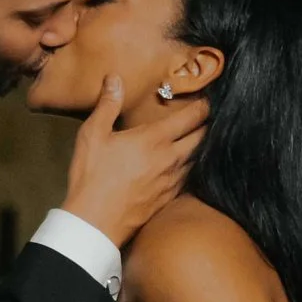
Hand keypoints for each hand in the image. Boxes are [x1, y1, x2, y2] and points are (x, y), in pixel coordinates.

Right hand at [62, 73, 208, 248]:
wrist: (95, 223)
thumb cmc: (91, 176)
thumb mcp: (93, 135)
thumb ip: (107, 104)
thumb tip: (115, 78)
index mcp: (154, 139)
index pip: (191, 117)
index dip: (204, 105)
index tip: (209, 98)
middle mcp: (170, 158)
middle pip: (202, 137)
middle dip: (208, 124)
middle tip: (209, 116)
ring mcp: (172, 181)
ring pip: (198, 158)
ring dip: (201, 146)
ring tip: (201, 137)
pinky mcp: (169, 199)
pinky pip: (188, 177)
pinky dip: (192, 167)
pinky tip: (186, 164)